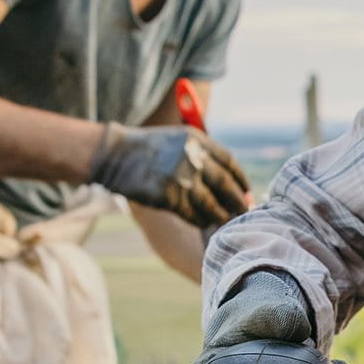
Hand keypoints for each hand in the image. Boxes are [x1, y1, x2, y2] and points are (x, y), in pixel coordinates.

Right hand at [90, 123, 250, 228]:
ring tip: (226, 221)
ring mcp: (181, 177)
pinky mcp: (169, 196)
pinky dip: (201, 220)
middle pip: (225, 184)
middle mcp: (193, 157)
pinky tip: (204, 222)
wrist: (116, 154)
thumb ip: (203, 156)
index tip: (247, 191)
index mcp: (197, 140)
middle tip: (244, 211)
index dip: (240, 180)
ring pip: (211, 204)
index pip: (229, 162)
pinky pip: (192, 214)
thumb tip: (230, 184)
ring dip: (221, 215)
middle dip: (237, 201)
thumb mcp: (179, 141)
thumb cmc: (149, 149)